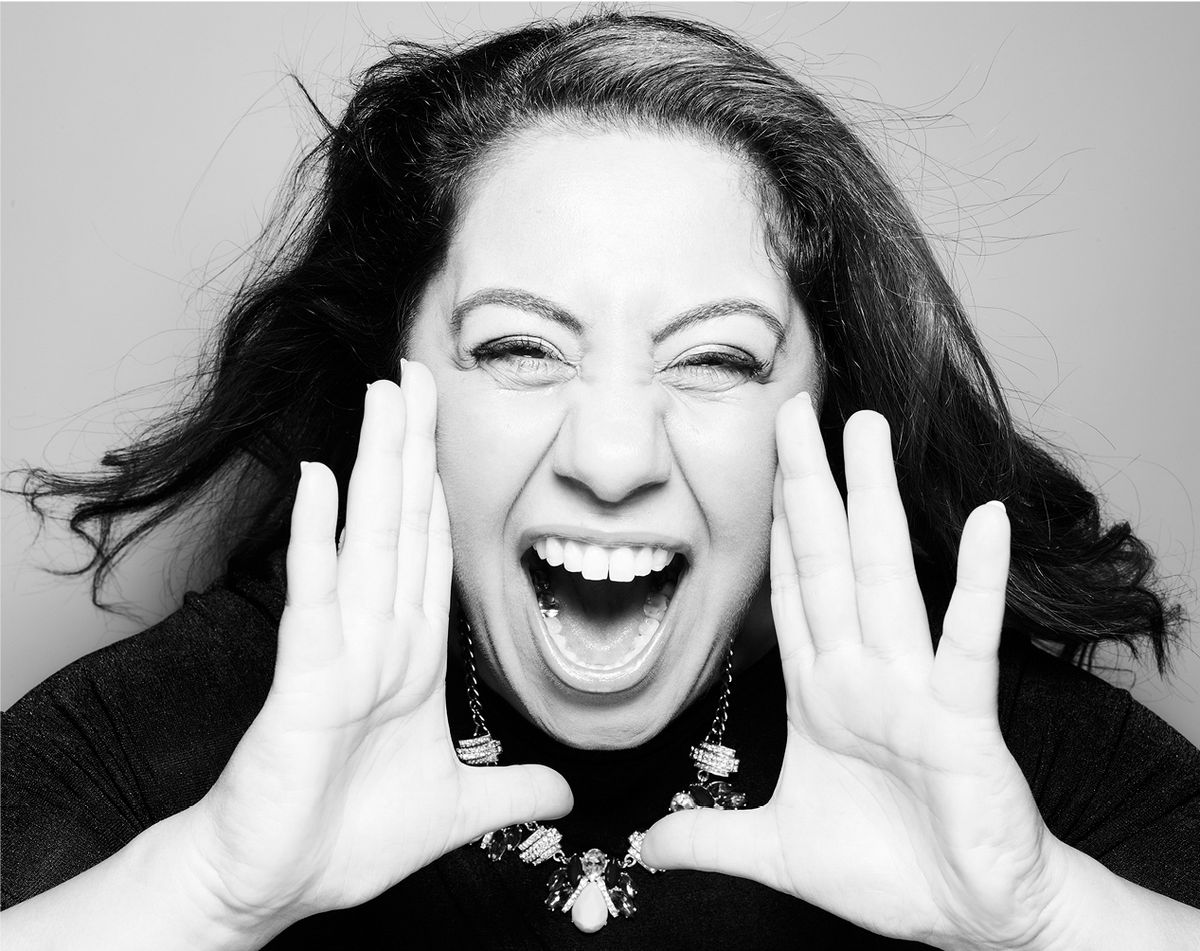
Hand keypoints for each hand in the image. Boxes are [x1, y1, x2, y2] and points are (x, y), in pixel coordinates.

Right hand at [191, 362, 571, 928]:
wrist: (272, 887)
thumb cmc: (344, 841)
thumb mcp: (456, 811)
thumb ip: (509, 791)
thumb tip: (566, 794)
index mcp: (409, 657)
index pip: (432, 554)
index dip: (444, 491)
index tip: (451, 432)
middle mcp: (376, 639)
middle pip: (402, 524)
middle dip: (415, 449)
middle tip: (418, 374)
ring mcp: (339, 651)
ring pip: (366, 540)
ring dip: (377, 466)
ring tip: (382, 397)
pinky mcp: (304, 679)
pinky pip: (316, 598)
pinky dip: (317, 540)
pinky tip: (318, 481)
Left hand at [643, 394, 1061, 949]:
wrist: (969, 917)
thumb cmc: (886, 872)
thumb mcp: (776, 852)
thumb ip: (709, 838)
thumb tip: (644, 845)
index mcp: (821, 693)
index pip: (789, 593)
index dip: (770, 532)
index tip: (754, 469)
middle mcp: (863, 674)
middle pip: (828, 560)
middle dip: (807, 486)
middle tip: (793, 410)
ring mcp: (912, 689)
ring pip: (886, 577)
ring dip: (875, 502)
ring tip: (867, 428)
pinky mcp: (963, 720)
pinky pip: (966, 641)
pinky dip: (976, 584)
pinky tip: (985, 521)